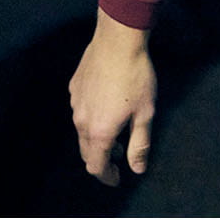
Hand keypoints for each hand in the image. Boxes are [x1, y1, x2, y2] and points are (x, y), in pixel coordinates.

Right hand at [69, 10, 156, 184]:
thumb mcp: (145, 114)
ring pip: (81, 131)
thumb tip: (137, 169)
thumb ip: (139, 145)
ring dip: (96, 138)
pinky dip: (91, 118)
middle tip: (119, 158)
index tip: (117, 179)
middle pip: (86, 152)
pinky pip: (80, 111)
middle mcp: (81, 121)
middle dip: (101, 160)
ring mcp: (75, 103)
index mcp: (100, 132)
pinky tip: (107, 106)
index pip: (96, 166)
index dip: (107, 177)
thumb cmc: (136, 77)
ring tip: (116, 131)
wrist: (118, 41)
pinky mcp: (74, 88)